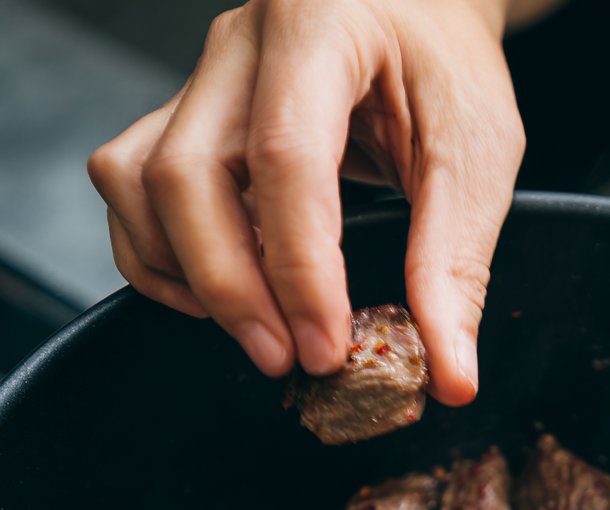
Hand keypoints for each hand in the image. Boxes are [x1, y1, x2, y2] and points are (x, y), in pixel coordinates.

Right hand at [87, 0, 524, 403]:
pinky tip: (219, 297)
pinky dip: (160, 258)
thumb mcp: (479, 153)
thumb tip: (449, 374)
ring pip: (138, 183)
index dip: (299, 269)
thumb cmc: (447, 66)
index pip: (285, 156)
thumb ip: (458, 265)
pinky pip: (129, 190)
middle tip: (288, 359)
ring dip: (188, 277)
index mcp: (320, 24)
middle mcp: (240, 44)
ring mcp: (201, 79)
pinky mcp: (185, 118)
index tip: (326, 348)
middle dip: (230, 288)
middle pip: (185, 174)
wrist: (419, 13)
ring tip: (260, 331)